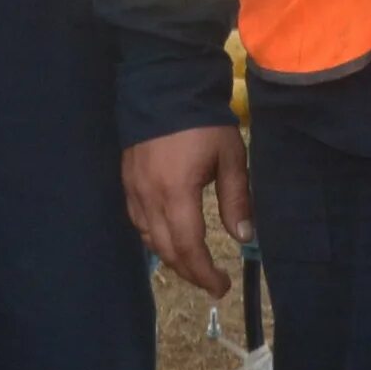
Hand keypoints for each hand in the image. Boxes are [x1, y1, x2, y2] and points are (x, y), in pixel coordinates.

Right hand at [122, 124, 252, 297]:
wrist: (165, 83)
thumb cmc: (203, 120)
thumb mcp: (230, 157)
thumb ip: (236, 199)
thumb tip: (244, 237)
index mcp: (176, 193)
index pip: (188, 248)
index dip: (204, 273)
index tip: (223, 286)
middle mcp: (149, 196)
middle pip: (166, 250)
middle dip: (190, 271)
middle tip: (211, 281)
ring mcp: (133, 188)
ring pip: (148, 238)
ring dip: (171, 256)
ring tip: (193, 262)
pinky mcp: (126, 178)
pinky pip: (137, 219)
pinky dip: (154, 236)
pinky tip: (168, 235)